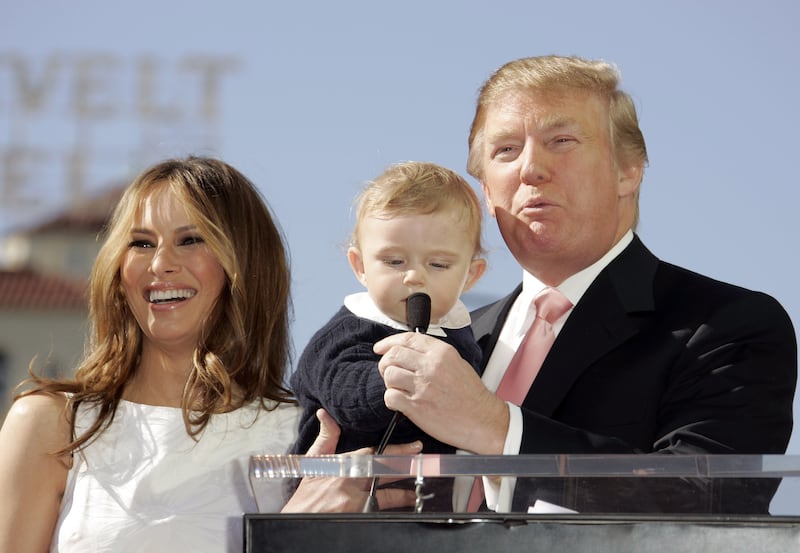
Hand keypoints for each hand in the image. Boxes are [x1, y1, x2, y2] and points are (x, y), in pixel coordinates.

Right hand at [281, 409, 419, 512]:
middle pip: (384, 474)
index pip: (374, 455)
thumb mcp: (312, 464)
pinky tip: (401, 507)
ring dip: (402, 495)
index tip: (415, 447)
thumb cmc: (306, 495)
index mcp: (342, 466)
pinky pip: (377, 511)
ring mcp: (354, 503)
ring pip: (385, 497)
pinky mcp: (355, 516)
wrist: (297, 520)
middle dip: (406, 468)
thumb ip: (326, 439)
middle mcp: (350, 483)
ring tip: (416, 492)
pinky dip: (388, 508)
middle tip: (424, 464)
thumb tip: (325, 414)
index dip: (396, 451)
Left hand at [374, 332, 508, 453]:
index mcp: (441, 353)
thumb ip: (434, 354)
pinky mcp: (417, 406)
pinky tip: (399, 402)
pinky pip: (390, 396)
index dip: (389, 342)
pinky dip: (391, 399)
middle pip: (393, 355)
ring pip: (389, 374)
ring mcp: (423, 386)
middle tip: (388, 371)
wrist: (482, 419)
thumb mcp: (457, 363)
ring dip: (389, 382)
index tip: (380, 348)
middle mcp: (431, 366)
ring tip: (398, 388)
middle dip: (385, 362)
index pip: (407, 339)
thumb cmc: (471, 394)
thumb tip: (409, 350)